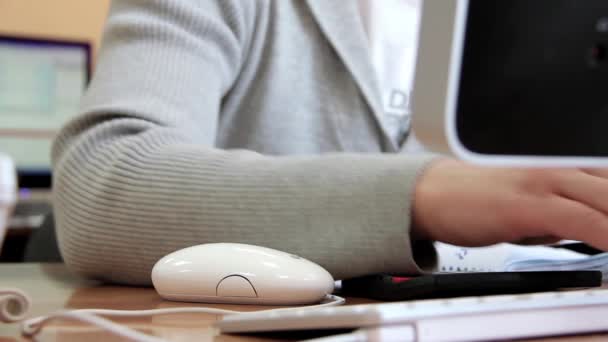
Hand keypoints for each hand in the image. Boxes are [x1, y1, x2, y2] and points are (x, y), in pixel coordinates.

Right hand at [412, 159, 607, 249]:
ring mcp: (542, 181)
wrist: (431, 194)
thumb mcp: (530, 202)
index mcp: (560, 163)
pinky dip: (605, 233)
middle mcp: (556, 166)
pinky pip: (582, 219)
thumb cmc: (473, 198)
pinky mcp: (527, 204)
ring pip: (606, 198)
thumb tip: (592, 229)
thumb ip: (565, 213)